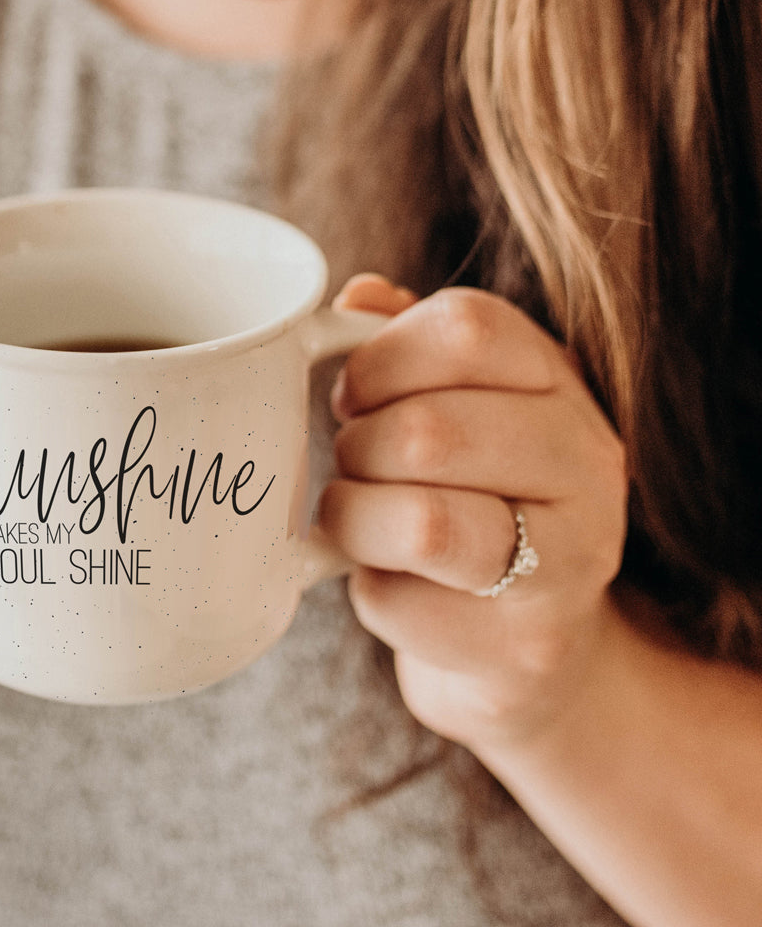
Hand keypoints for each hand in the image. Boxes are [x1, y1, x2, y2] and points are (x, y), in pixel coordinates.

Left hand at [320, 275, 627, 751]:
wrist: (526, 640)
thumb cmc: (468, 495)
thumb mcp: (449, 402)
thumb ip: (405, 342)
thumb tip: (359, 295)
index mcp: (558, 381)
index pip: (466, 328)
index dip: (379, 356)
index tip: (354, 392)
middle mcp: (585, 461)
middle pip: (429, 429)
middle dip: (356, 448)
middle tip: (353, 463)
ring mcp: (570, 559)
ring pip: (419, 523)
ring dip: (354, 516)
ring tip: (360, 516)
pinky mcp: (527, 644)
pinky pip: (395, 601)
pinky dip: (366, 591)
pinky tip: (394, 582)